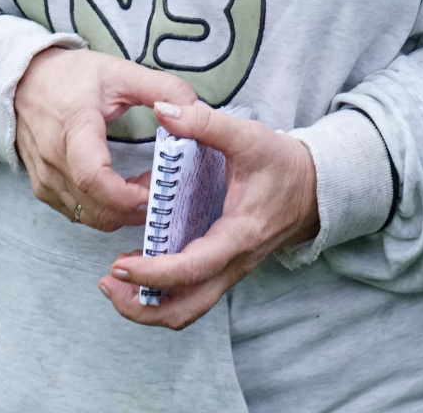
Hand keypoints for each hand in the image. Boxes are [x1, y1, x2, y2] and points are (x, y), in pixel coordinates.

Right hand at [12, 47, 196, 232]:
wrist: (23, 82)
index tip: (157, 190)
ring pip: (89, 217)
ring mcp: (45, 179)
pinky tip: (125, 193)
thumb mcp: (120, 71)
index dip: (128, 195)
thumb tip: (196, 109)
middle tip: (164, 192)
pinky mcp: (43, 190)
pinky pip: (79, 214)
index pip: (94, 176)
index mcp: (73, 126)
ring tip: (148, 190)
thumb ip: (162, 88)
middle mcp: (53, 159)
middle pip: (96, 206)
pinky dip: (106, 212)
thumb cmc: (72, 76)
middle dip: (136, 209)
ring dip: (123, 213)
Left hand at [98, 100, 319, 328]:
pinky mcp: (224, 268)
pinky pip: (192, 296)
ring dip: (149, 307)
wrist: (315, 188)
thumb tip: (162, 111)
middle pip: (185, 309)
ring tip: (115, 284)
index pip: (193, 269)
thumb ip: (206, 124)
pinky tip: (139, 272)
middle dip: (142, 307)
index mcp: (239, 236)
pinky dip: (161, 294)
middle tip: (107, 282)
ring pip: (187, 310)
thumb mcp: (249, 137)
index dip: (154, 273)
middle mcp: (233, 264)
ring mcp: (229, 271)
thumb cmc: (283, 164)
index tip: (120, 265)